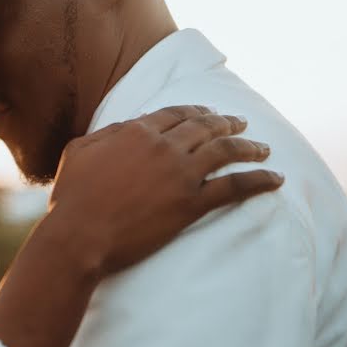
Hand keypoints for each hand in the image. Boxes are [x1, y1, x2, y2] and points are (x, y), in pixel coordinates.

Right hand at [46, 105, 282, 277]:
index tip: (209, 112)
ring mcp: (180, 174)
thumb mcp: (78, 151)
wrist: (79, 235)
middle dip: (226, 123)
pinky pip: (234, 187)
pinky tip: (275, 178)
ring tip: (263, 148)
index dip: (196, 111)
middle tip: (241, 124)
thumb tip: (129, 126)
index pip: (174, 114)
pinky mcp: (191, 203)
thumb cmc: (71, 196)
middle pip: (204, 127)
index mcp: (136, 131)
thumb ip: (106, 133)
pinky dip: (259, 181)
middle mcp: (163, 146)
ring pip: (224, 151)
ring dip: (248, 146)